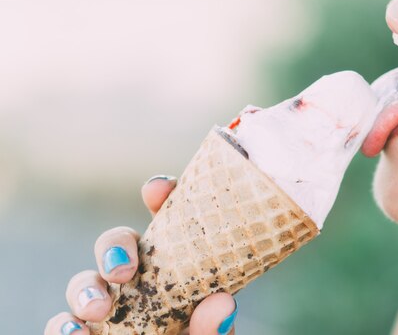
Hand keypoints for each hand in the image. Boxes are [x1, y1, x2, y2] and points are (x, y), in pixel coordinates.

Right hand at [45, 176, 236, 334]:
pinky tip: (74, 333)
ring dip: (85, 290)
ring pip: (84, 283)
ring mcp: (105, 306)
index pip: (168, 222)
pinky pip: (62, 324)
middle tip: (123, 271)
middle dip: (115, 246)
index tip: (157, 190)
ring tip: (96, 310)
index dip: (160, 196)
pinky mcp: (81, 330)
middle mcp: (138, 280)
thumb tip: (221, 304)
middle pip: (118, 243)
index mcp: (175, 268)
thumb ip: (214, 323)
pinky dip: (61, 326)